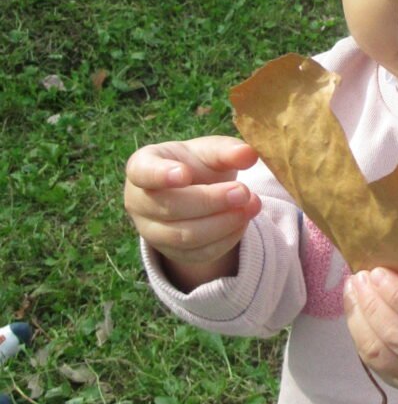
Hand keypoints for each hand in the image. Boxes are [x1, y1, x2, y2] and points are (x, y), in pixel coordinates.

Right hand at [124, 136, 260, 289]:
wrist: (196, 191)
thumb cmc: (196, 163)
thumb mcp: (209, 150)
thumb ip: (227, 150)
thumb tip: (249, 154)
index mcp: (142, 166)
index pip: (143, 172)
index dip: (161, 174)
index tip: (185, 174)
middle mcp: (138, 201)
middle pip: (171, 207)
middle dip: (211, 201)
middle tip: (243, 191)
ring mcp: (151, 231)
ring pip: (185, 236)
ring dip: (223, 223)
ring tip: (252, 205)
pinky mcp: (172, 253)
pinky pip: (199, 253)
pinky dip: (226, 239)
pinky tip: (244, 221)